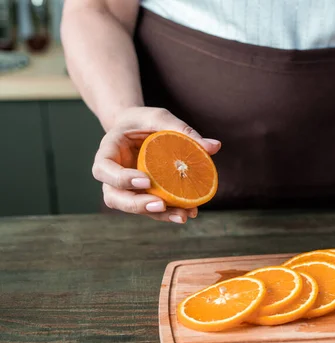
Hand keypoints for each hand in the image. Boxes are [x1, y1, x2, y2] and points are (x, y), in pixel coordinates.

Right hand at [92, 107, 220, 222]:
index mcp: (108, 151)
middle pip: (114, 197)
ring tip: (182, 215)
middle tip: (161, 205)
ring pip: (133, 207)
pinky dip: (168, 212)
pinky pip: (151, 207)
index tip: (145, 181)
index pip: (103, 170)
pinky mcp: (141, 195)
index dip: (120, 179)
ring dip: (157, 215)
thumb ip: (183, 130)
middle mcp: (112, 175)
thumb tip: (215, 146)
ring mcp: (125, 188)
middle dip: (137, 205)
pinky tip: (189, 212)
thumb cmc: (144, 121)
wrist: (137, 129)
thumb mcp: (160, 117)